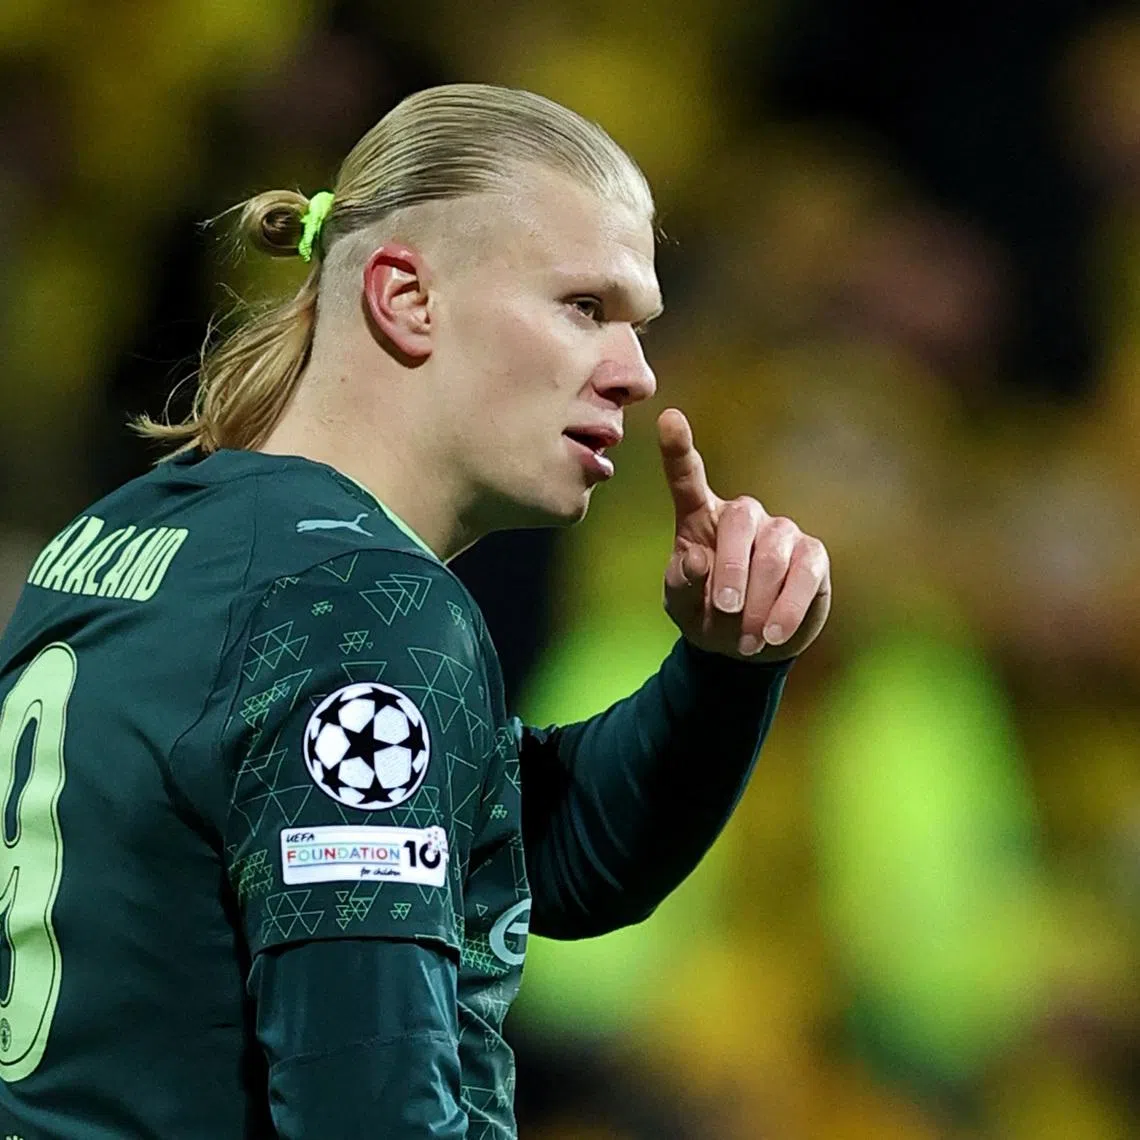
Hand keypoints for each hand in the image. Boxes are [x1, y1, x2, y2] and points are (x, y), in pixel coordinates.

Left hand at [658, 408, 830, 661]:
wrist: (744, 649)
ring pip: (774, 552)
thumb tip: (692, 558)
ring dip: (758, 600)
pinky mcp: (812, 557)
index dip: (679, 448)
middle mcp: (742, 516)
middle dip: (731, 569)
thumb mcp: (681, 607)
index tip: (669, 418)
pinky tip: (772, 635)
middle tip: (724, 610)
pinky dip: (787, 607)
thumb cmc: (705, 616)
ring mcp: (780, 533)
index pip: (687, 478)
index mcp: (699, 518)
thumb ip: (680, 583)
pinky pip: (805, 573)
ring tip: (744, 640)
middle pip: (740, 520)